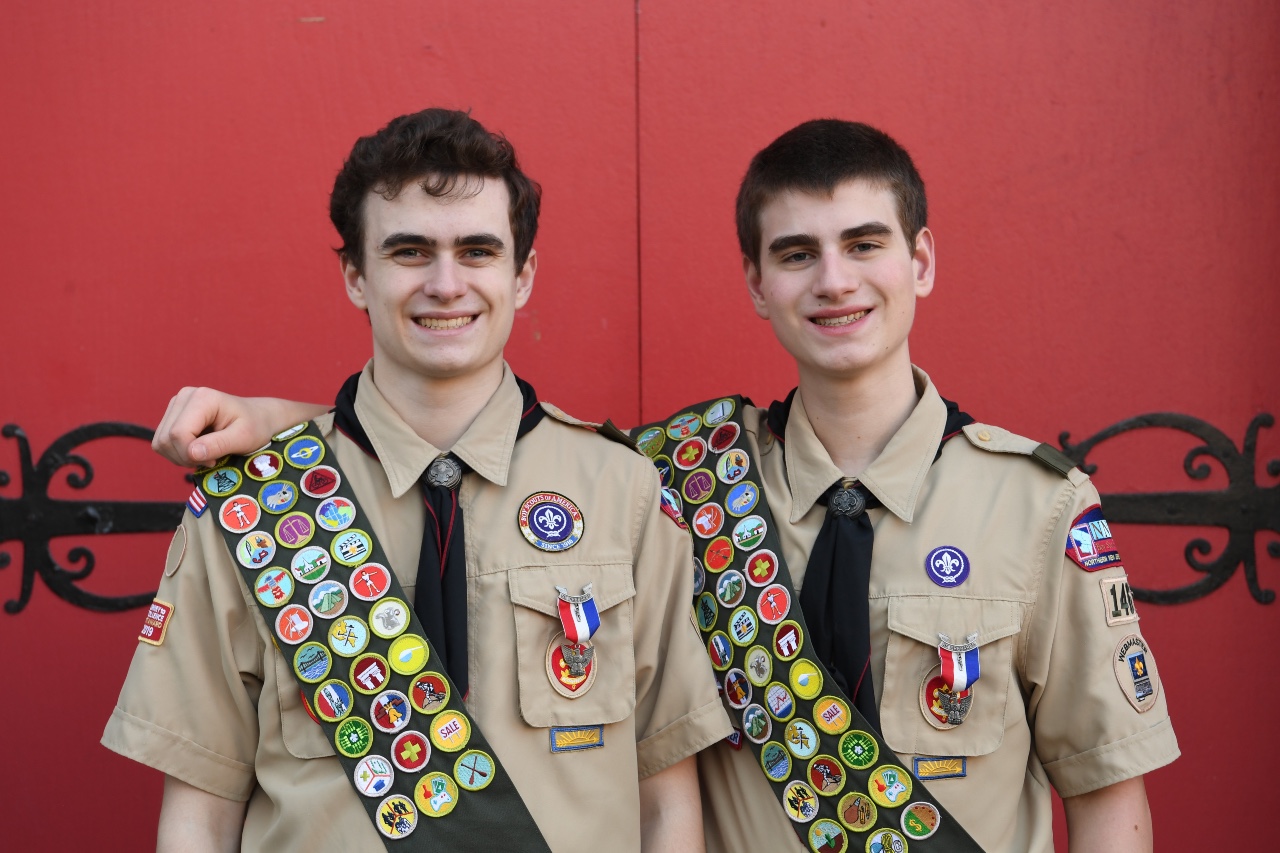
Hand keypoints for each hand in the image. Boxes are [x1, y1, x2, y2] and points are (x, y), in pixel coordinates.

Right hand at [152, 387, 325, 467]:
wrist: (257, 417)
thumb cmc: (255, 426)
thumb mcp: (243, 438)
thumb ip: (218, 445)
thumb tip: (192, 453)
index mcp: (202, 398)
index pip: (178, 434)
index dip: (191, 455)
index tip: (214, 460)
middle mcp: (184, 396)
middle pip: (166, 439)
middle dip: (186, 458)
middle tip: (211, 460)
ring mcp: (176, 404)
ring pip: (160, 443)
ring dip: (180, 457)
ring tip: (206, 455)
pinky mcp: (172, 415)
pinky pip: (162, 443)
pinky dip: (177, 454)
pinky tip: (197, 450)